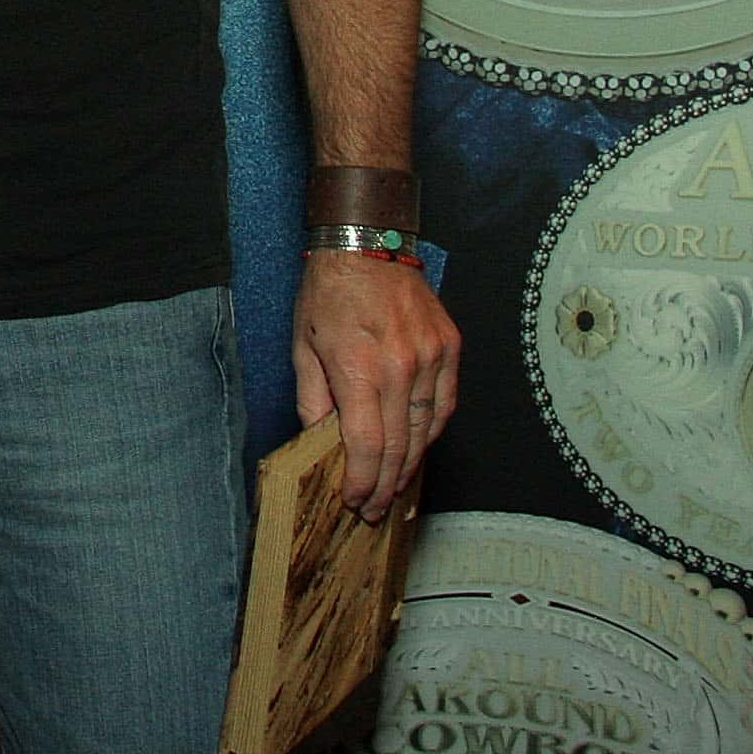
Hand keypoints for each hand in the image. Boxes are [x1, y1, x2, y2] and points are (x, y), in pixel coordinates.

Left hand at [291, 248, 459, 522]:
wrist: (366, 243)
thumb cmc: (327, 292)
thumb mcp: (302, 346)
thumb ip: (313, 399)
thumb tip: (321, 442)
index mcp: (359, 367)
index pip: (368, 444)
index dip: (364, 481)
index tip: (356, 501)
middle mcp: (400, 365)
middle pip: (400, 446)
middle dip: (386, 485)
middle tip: (375, 510)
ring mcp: (431, 356)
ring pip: (426, 430)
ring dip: (411, 465)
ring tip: (395, 488)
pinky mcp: (449, 346)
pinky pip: (444, 404)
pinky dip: (431, 431)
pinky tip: (418, 448)